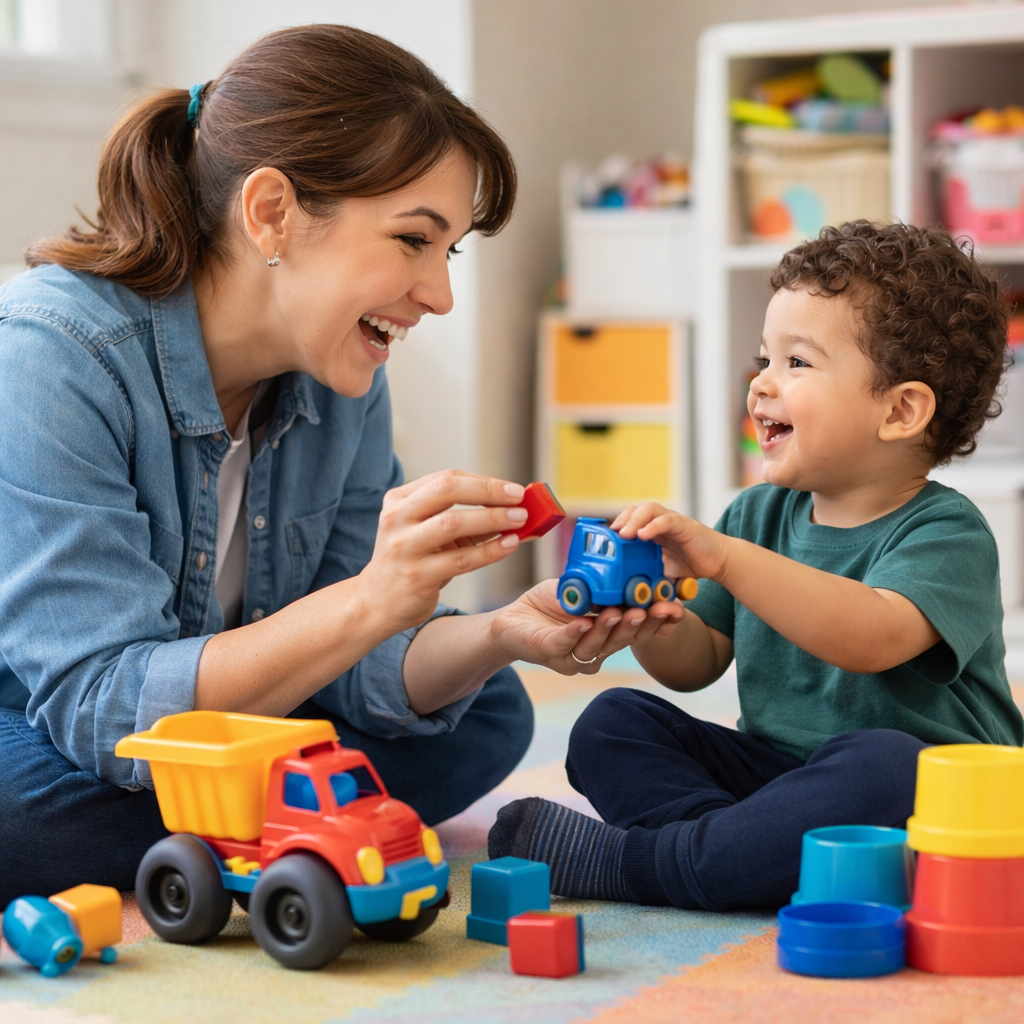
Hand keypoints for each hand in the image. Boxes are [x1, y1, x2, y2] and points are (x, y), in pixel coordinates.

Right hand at [357, 470, 527, 632]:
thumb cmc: (412, 561)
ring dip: (492, 518)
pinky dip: (489, 550)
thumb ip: (466, 519)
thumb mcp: (429, 533)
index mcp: (399, 500)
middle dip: (487, 490)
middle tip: (518, 497)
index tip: (513, 489)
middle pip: (446, 490)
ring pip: (452, 523)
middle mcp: (397, 518)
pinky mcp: (416, 575)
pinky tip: (510, 544)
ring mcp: (404, 547)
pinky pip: (460, 560)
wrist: (377, 602)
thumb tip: (513, 508)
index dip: (483, 481)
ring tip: (521, 519)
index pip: (446, 478)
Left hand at [489, 579, 683, 675]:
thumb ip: (606, 589)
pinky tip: (583, 622)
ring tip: (621, 611)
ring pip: (596, 646)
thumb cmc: (550, 605)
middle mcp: (594, 651)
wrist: (512, 618)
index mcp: (607, 636)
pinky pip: (564, 644)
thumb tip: (635, 574)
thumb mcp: (584, 590)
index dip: (657, 621)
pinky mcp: (548, 654)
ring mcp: (572, 657)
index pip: (638, 631)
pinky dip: (575, 633)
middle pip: (622, 641)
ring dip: (610, 628)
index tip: (674, 607)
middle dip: (640, 624)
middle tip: (653, 608)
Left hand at [612, 502, 728, 582]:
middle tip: (612, 535)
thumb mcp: (661, 573)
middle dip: (622, 519)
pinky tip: (643, 535)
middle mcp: (660, 522)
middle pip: (636, 509)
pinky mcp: (685, 525)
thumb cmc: (690, 566)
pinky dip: (653, 525)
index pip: (629, 519)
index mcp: (652, 531)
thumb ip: (646, 577)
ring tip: (625, 534)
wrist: (719, 563)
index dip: (616, 526)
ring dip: (634, 520)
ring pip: (649, 509)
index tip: (604, 540)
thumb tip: (625, 594)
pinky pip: (667, 519)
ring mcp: (672, 521)